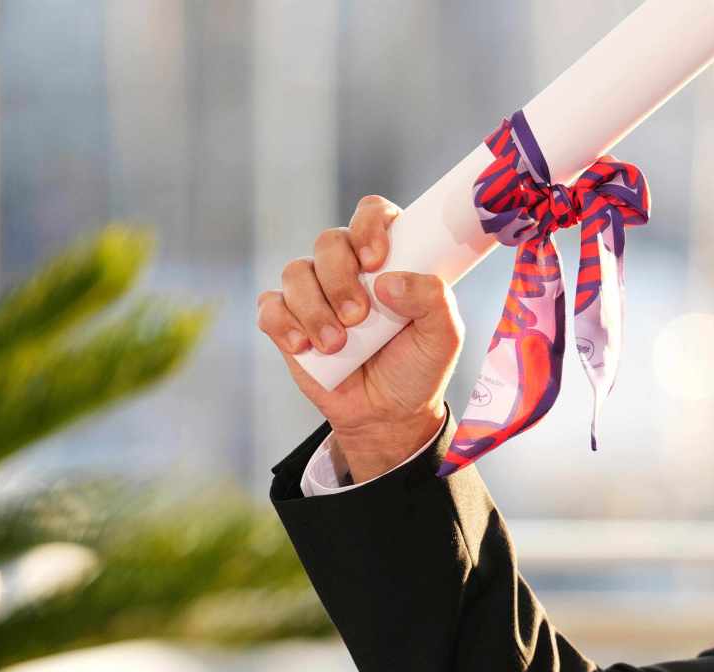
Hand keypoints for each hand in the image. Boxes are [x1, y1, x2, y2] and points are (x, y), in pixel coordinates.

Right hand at [256, 195, 463, 480]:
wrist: (389, 416)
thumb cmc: (418, 367)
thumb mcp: (444, 336)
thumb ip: (433, 298)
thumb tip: (387, 279)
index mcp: (388, 258)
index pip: (372, 213)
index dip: (369, 226)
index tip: (376, 260)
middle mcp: (348, 267)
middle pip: (328, 241)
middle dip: (340, 278)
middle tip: (358, 317)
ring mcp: (314, 293)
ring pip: (295, 272)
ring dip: (314, 309)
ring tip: (337, 345)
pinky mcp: (287, 322)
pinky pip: (270, 307)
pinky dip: (284, 325)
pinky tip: (305, 348)